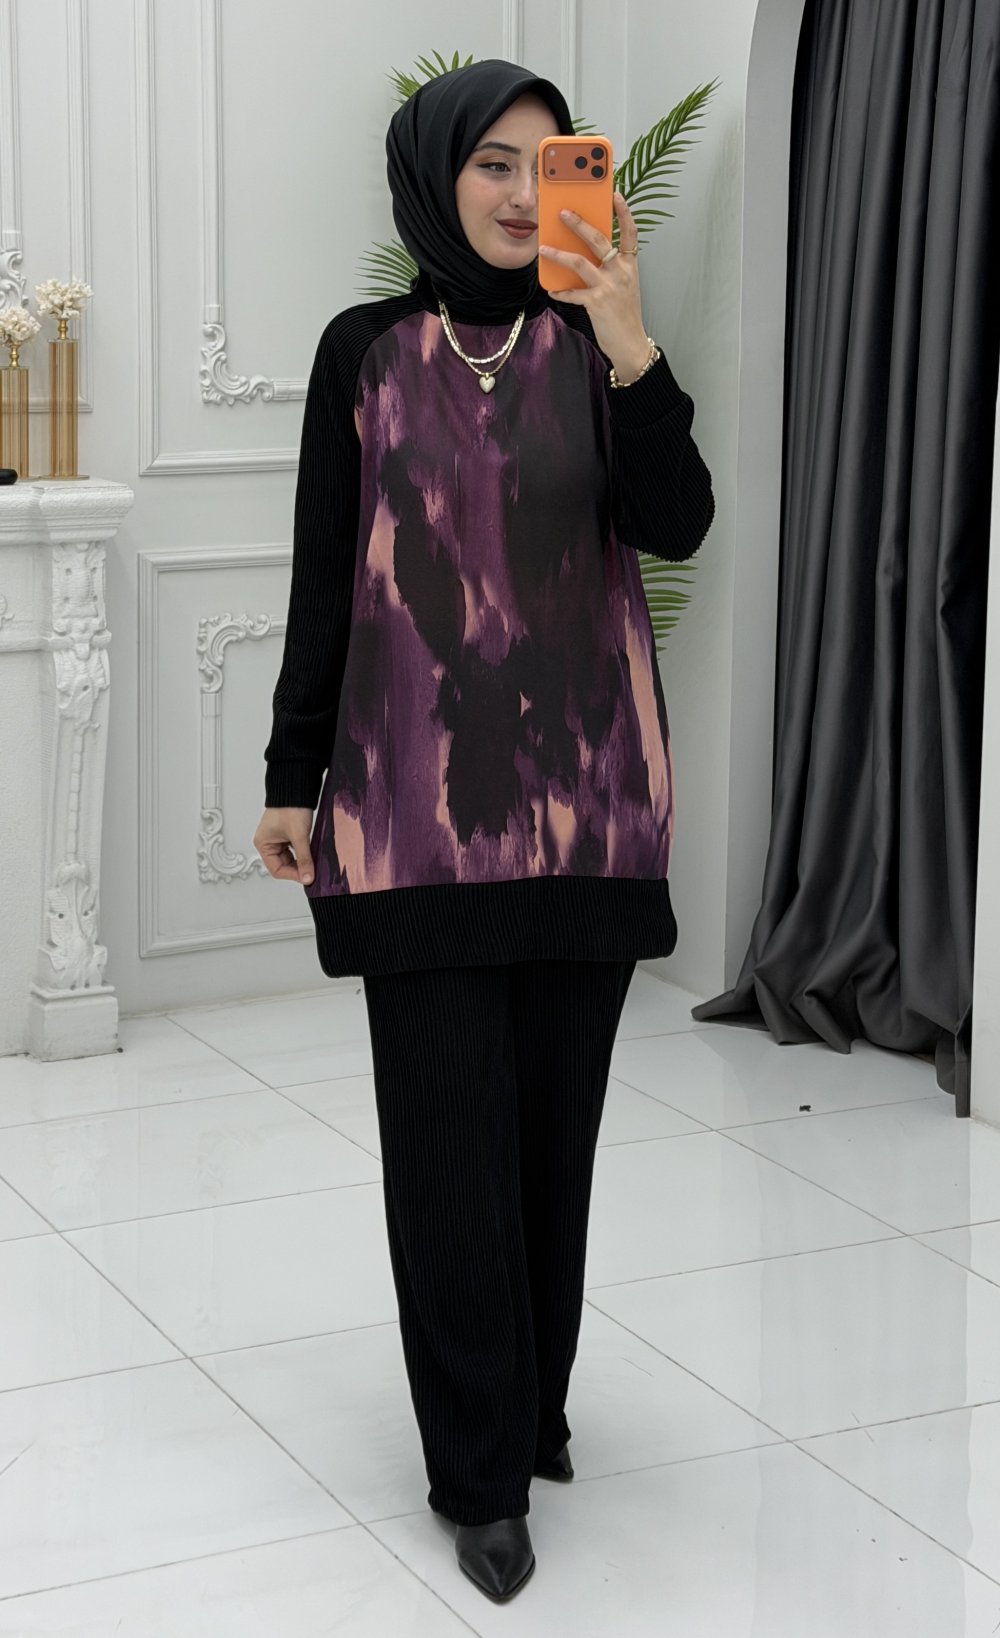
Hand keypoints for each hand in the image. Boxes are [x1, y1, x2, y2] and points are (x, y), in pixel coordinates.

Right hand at [253, 807, 314, 884]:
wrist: (296, 788)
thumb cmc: (290, 806)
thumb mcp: (299, 836)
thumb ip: (304, 859)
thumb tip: (308, 877)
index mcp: (263, 844)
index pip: (276, 870)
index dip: (292, 875)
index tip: (307, 878)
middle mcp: (268, 842)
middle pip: (283, 866)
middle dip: (298, 869)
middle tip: (312, 872)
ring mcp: (278, 839)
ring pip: (290, 859)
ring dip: (301, 862)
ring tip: (312, 863)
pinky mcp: (288, 835)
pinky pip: (295, 851)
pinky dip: (303, 854)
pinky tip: (311, 855)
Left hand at [539, 190, 648, 375]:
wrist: (630, 343)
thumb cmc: (624, 313)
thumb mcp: (623, 285)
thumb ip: (609, 268)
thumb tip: (585, 253)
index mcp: (629, 264)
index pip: (629, 232)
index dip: (623, 212)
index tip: (614, 194)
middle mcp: (620, 271)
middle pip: (598, 240)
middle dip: (579, 224)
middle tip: (562, 212)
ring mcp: (608, 286)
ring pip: (580, 262)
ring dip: (559, 254)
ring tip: (544, 248)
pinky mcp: (596, 302)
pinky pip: (572, 293)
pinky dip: (560, 291)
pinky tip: (551, 290)